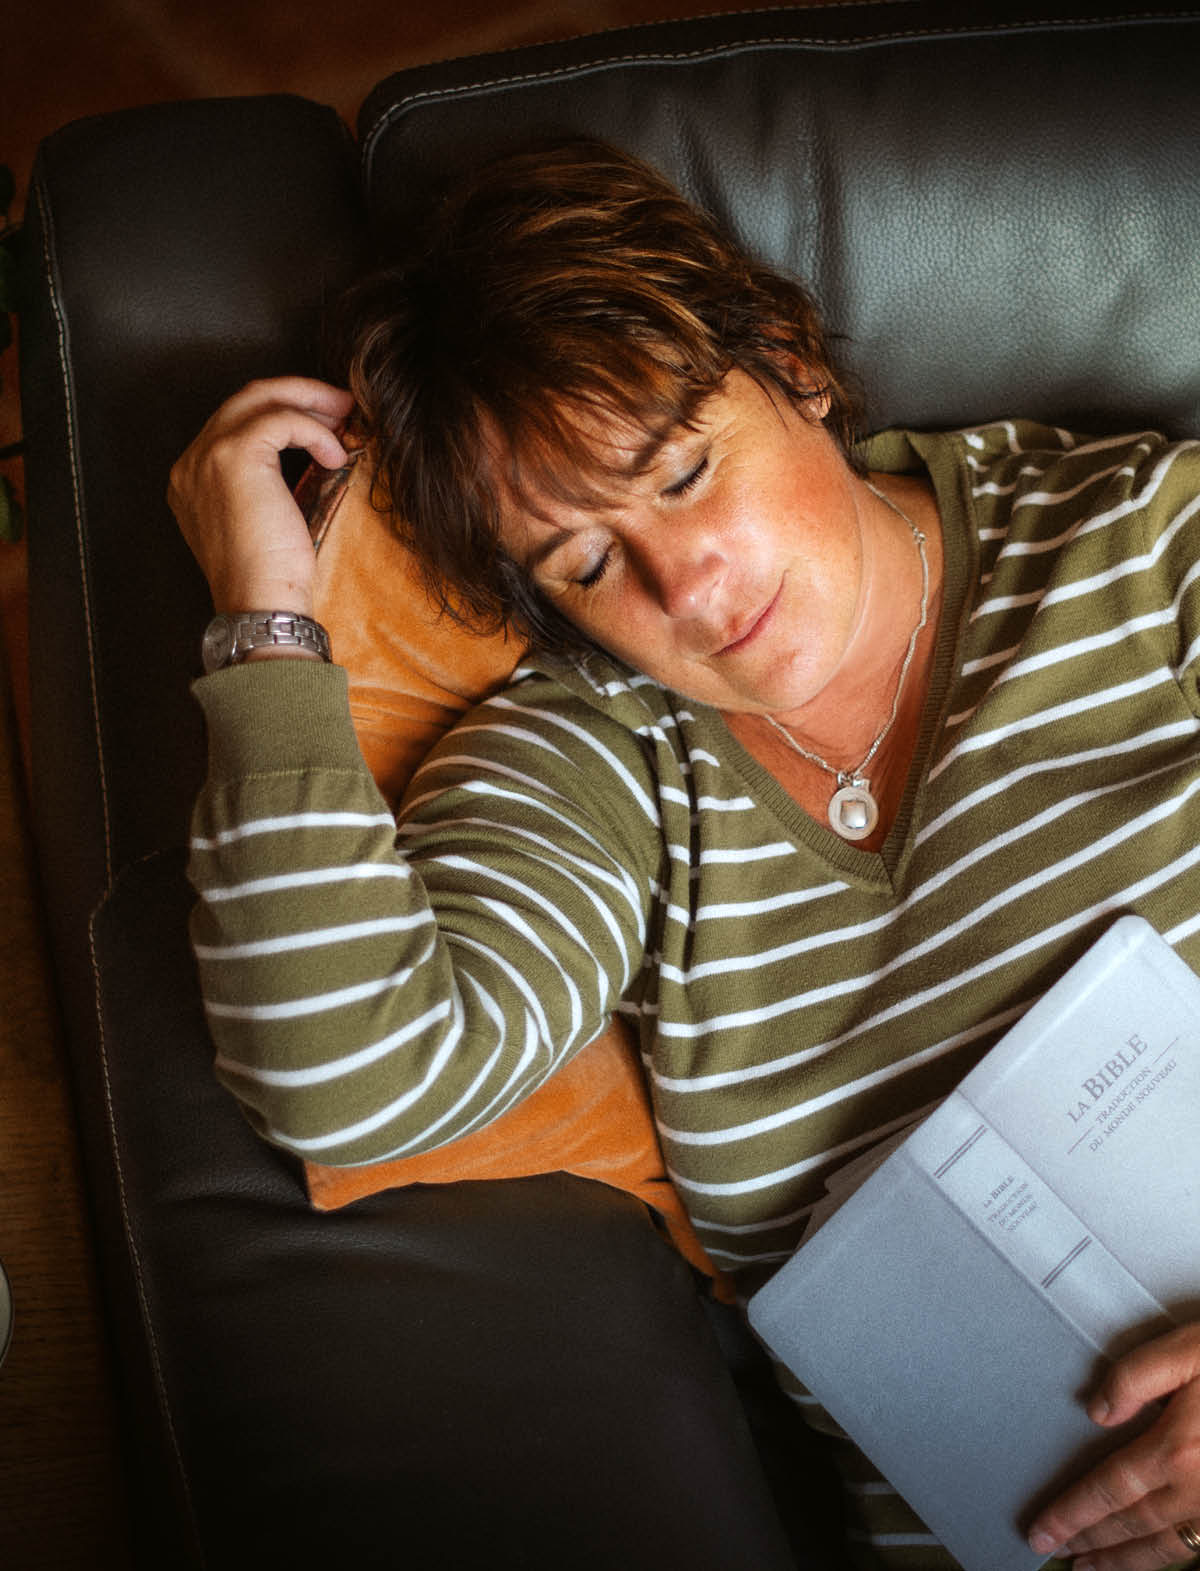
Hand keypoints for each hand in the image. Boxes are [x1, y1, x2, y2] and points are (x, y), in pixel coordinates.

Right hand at [168, 377, 354, 615]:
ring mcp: (207, 455)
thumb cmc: (271, 577)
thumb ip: (268, 483)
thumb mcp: (263, 520)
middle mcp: (191, 461)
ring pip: (260, 397)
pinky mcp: (233, 456)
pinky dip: (315, 432)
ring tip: (346, 415)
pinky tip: (335, 457)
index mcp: (193, 478)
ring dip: (310, 401)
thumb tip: (314, 453)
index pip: (237, 421)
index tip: (323, 420)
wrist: (260, 604)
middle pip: (246, 399)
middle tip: (341, 404)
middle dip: (299, 394)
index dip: (283, 412)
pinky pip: (281, 420)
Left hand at [1027, 1322, 1199, 1569]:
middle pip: (1133, 1526)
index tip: (1042, 1530)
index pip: (1108, 1490)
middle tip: (1057, 1552)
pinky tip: (1156, 1559)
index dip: (1072, 1513)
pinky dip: (1172, 1558)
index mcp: (1178, 1447)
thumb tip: (1096, 1410)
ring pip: (1169, 1547)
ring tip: (1094, 1566)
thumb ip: (1136, 1375)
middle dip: (1091, 1542)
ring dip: (1127, 1561)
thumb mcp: (1188, 1348)